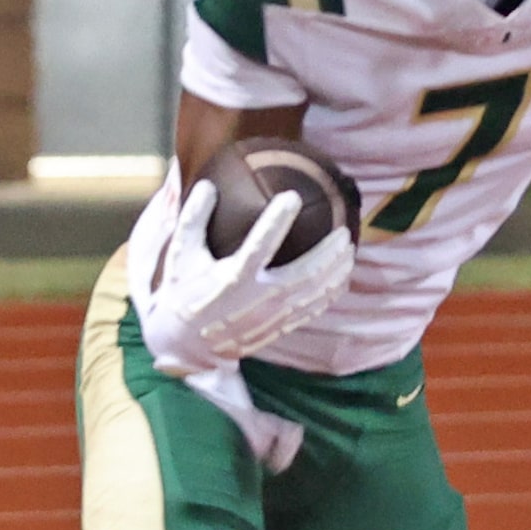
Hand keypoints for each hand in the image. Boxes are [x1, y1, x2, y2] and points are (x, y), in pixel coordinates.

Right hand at [140, 182, 354, 376]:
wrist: (185, 345)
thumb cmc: (183, 292)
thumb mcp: (180, 255)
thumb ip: (193, 219)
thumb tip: (208, 184)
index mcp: (230, 279)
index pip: (258, 246)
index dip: (276, 222)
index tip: (291, 196)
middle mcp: (255, 300)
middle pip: (302, 275)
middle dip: (327, 254)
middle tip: (344, 232)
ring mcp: (270, 317)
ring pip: (313, 294)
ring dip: (335, 272)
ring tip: (350, 249)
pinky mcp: (277, 328)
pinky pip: (312, 310)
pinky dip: (330, 293)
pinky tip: (343, 277)